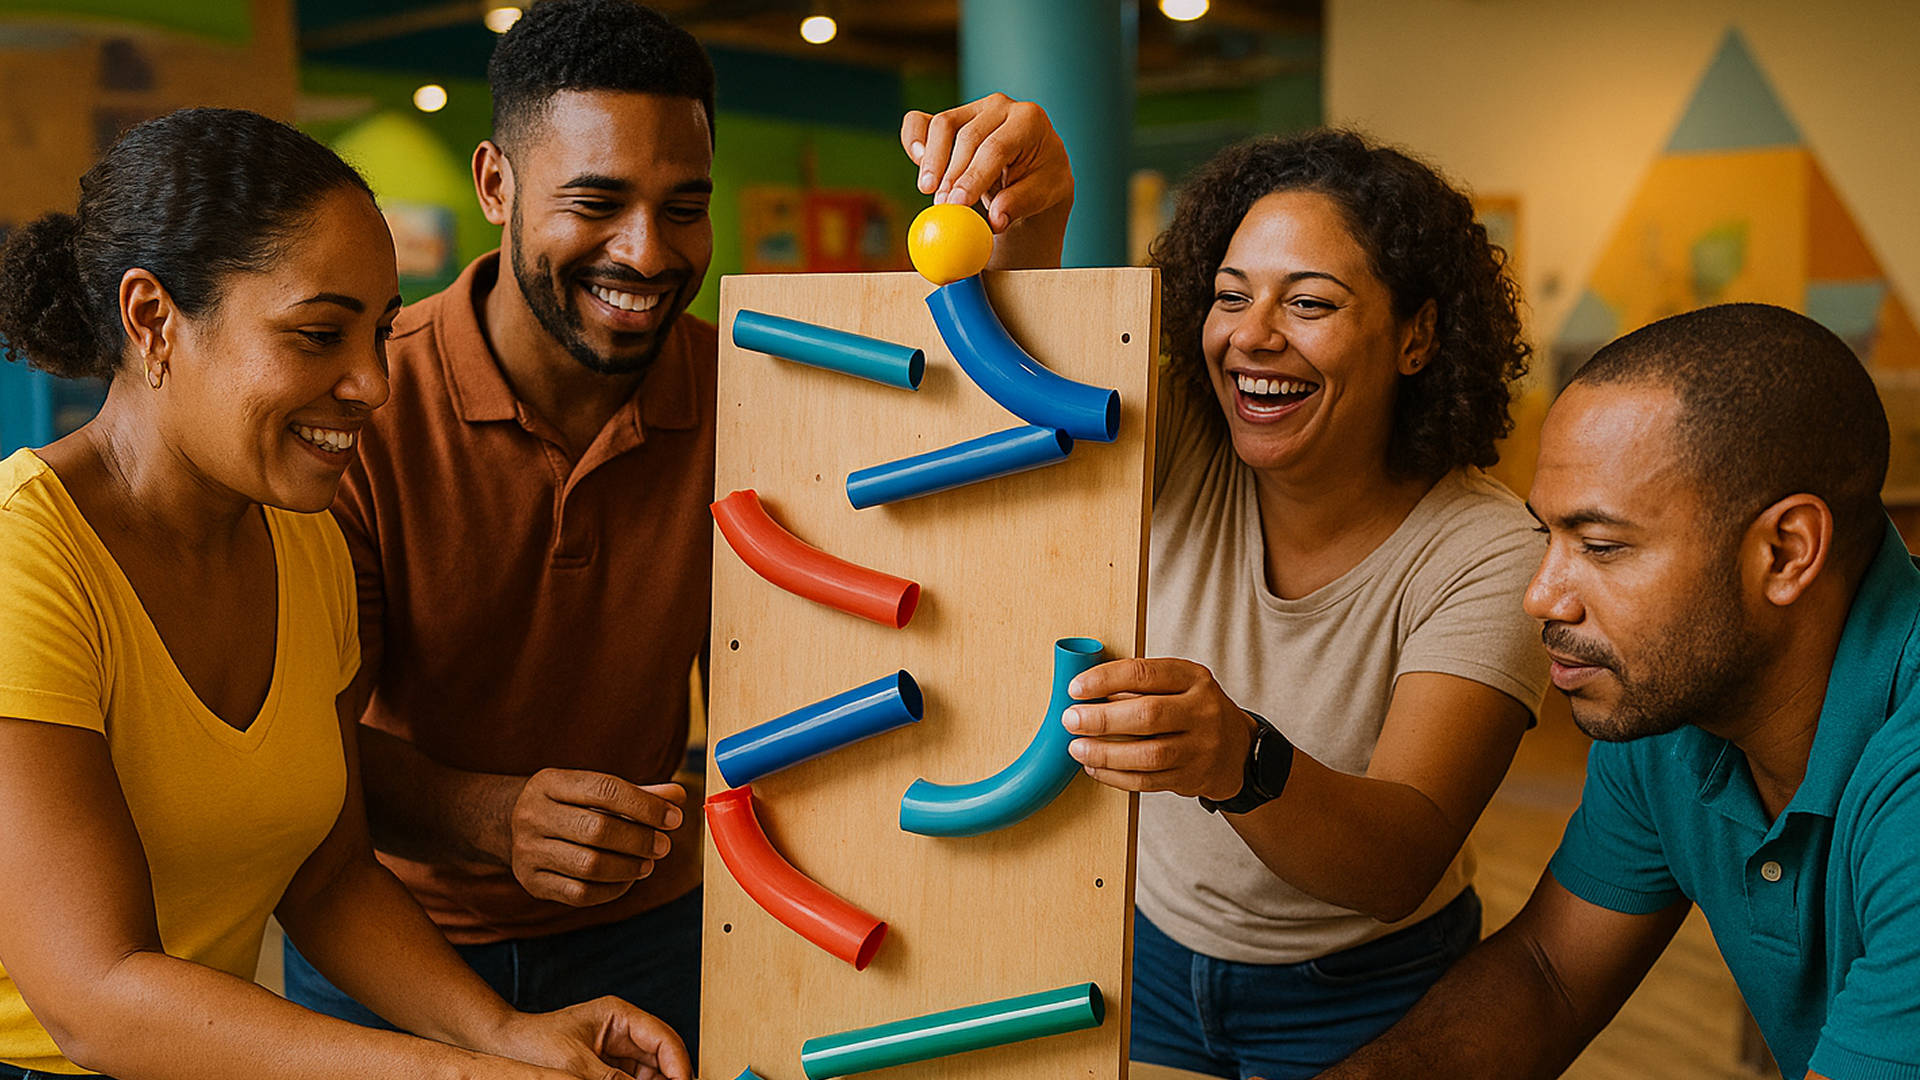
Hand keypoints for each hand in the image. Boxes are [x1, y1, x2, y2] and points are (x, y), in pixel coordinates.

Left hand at [485, 997, 692, 1079]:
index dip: (679, 1064)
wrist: (500, 1048)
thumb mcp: (575, 1066)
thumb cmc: (531, 1044)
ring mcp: (614, 1049)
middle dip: (670, 1076)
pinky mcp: (605, 1066)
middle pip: (661, 1055)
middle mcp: (622, 1030)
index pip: (663, 1038)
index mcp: (619, 1016)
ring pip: (651, 1071)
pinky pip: (633, 1079)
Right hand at [508, 770, 684, 906]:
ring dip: (628, 868)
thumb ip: (637, 793)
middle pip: (598, 831)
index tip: (674, 818)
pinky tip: (626, 880)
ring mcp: (528, 851)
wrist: (512, 823)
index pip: (605, 791)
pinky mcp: (532, 882)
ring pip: (589, 866)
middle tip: (664, 846)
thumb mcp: (594, 789)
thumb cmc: (569, 803)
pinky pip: (579, 893)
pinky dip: (611, 889)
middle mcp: (533, 815)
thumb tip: (677, 795)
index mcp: (550, 783)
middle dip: (639, 840)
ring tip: (648, 864)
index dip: (645, 806)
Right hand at [901, 92, 1072, 233]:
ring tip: (929, 191)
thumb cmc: (1040, 180)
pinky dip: (913, 140)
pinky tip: (917, 163)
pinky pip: (921, 121)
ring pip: (942, 126)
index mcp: (1030, 120)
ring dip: (932, 162)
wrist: (1032, 168)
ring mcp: (973, 107)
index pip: (996, 148)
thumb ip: (1020, 203)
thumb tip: (996, 219)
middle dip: (952, 175)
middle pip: (968, 138)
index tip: (958, 204)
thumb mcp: (1043, 194)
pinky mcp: (951, 117)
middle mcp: (1001, 105)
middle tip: (943, 206)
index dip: (974, 177)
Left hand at [1060, 658, 1255, 799]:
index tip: (1076, 688)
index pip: (1145, 674)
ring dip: (1105, 753)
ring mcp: (1201, 748)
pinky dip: (1115, 776)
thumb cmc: (1194, 710)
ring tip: (1077, 748)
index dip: (1105, 679)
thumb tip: (1087, 692)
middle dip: (1102, 719)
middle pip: (1148, 715)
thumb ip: (1141, 685)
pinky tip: (1095, 767)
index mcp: (1194, 678)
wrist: (1237, 750)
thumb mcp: (1179, 684)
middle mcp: (1202, 711)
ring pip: (1148, 755)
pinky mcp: (1192, 778)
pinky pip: (1148, 781)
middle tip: (1072, 719)